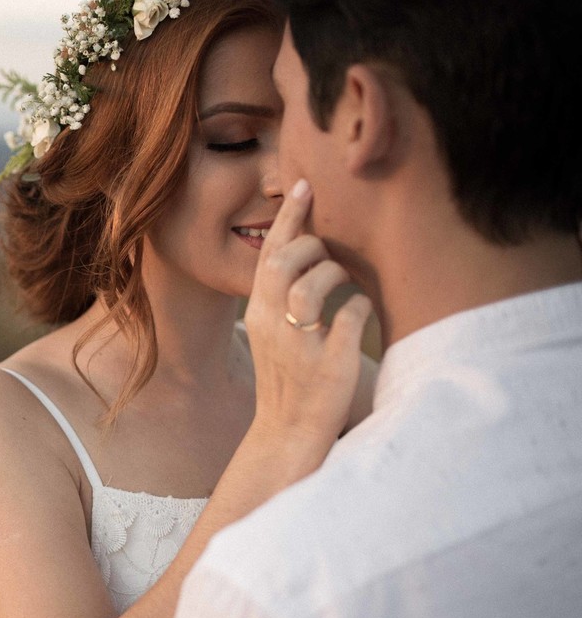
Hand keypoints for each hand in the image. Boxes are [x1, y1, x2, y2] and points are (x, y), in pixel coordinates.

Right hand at [243, 179, 372, 455]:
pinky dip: (362, 308)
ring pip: (317, 283)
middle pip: (288, 261)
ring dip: (339, 275)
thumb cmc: (289, 378)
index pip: (267, 254)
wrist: (288, 433)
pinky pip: (352, 314)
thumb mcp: (273, 333)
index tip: (304, 184)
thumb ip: (282, 295)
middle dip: (315, 246)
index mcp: (256, 314)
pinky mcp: (329, 363)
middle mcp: (271, 324)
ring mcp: (299, 344)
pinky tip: (361, 316)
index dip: (288, 217)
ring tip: (345, 287)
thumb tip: (309, 250)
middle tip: (331, 255)